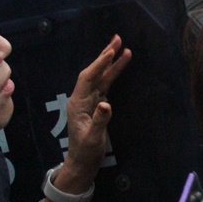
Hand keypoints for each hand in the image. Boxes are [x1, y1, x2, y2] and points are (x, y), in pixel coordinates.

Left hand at [59, 35, 131, 187]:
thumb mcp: (93, 138)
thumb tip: (106, 103)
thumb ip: (99, 121)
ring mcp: (90, 101)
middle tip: (118, 38)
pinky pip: (105, 85)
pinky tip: (120, 66)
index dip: (99, 64)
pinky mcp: (97, 105)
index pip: (88, 78)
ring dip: (112, 63)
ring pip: (101, 77)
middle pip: (94, 72)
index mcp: (78, 103)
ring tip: (124, 49)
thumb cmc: (86, 152)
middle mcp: (82, 98)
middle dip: (106, 55)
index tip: (110, 52)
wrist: (82, 163)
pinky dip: (113, 74)